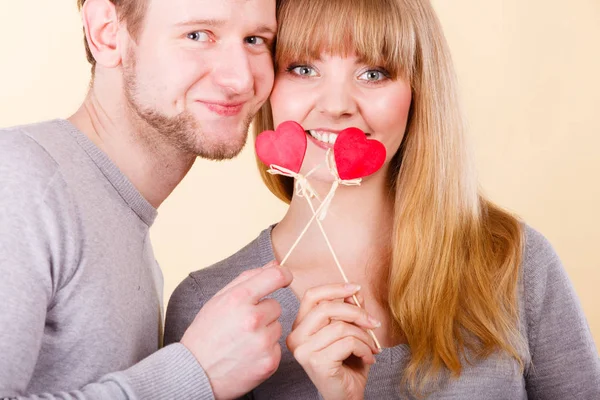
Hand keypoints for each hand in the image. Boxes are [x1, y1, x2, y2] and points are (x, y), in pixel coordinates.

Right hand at [181, 261, 292, 399]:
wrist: (195, 373)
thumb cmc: (206, 333)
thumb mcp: (219, 299)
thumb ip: (248, 278)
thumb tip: (275, 264)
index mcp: (238, 299)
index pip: (275, 276)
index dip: (284, 275)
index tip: (284, 277)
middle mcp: (252, 319)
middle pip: (276, 306)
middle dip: (263, 312)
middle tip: (242, 325)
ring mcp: (262, 342)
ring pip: (277, 327)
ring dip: (264, 332)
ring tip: (242, 341)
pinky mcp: (269, 362)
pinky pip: (277, 347)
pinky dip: (266, 350)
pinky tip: (247, 354)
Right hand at [286, 283, 380, 399]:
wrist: (346, 396)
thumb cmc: (347, 365)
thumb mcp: (350, 332)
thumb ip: (350, 311)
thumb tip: (355, 292)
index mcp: (300, 326)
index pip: (312, 296)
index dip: (335, 288)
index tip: (356, 289)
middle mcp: (296, 337)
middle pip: (327, 308)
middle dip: (356, 313)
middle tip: (373, 323)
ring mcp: (303, 350)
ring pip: (340, 326)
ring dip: (364, 336)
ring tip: (371, 347)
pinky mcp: (316, 362)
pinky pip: (347, 343)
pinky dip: (364, 348)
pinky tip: (368, 358)